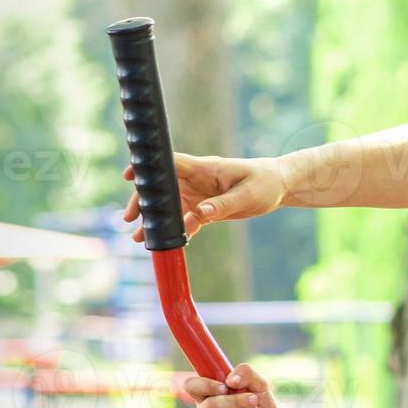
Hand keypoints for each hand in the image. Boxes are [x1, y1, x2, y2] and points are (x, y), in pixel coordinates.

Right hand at [122, 152, 284, 242]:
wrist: (278, 187)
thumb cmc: (264, 183)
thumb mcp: (247, 195)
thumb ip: (222, 204)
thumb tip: (199, 214)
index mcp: (204, 169)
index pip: (170, 163)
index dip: (149, 168)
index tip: (129, 175)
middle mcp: (197, 180)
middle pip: (162, 188)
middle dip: (143, 202)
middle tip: (128, 219)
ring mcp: (199, 195)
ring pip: (170, 207)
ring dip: (155, 221)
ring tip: (138, 238)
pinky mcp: (205, 209)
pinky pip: (186, 220)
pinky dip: (176, 231)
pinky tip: (165, 244)